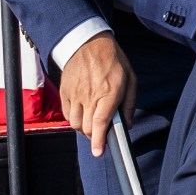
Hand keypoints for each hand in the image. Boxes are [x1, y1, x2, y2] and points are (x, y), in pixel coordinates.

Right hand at [59, 33, 136, 157]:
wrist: (86, 42)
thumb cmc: (112, 60)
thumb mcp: (130, 78)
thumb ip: (130, 103)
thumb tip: (127, 124)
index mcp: (108, 92)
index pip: (100, 122)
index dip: (99, 141)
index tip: (98, 152)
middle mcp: (90, 95)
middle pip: (87, 128)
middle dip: (94, 136)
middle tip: (101, 133)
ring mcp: (75, 94)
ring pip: (75, 124)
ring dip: (84, 128)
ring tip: (92, 121)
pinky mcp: (64, 92)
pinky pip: (67, 114)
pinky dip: (74, 118)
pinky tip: (83, 112)